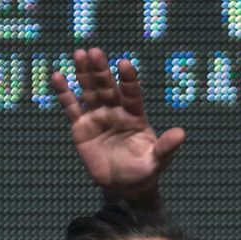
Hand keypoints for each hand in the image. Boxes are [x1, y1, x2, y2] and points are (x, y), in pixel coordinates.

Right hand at [54, 48, 185, 197]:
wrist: (123, 188)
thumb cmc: (144, 172)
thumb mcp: (157, 161)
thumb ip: (166, 146)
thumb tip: (182, 134)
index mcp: (135, 115)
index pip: (131, 94)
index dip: (128, 80)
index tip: (124, 64)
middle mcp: (116, 111)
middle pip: (107, 88)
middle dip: (101, 71)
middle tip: (94, 52)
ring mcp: (98, 116)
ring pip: (89, 91)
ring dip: (84, 74)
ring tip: (79, 54)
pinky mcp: (81, 127)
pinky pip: (72, 107)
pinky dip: (64, 93)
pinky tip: (58, 76)